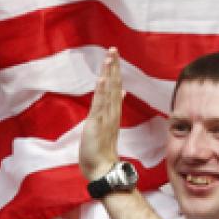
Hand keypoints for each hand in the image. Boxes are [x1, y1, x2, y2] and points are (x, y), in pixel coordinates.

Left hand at [78, 47, 123, 181]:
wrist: (102, 169)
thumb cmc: (101, 150)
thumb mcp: (107, 126)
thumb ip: (114, 108)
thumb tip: (122, 92)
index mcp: (113, 112)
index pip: (115, 88)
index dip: (115, 71)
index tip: (114, 56)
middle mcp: (111, 112)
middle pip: (114, 85)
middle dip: (113, 66)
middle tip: (113, 49)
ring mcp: (104, 117)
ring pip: (109, 91)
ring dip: (109, 73)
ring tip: (110, 57)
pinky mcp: (96, 123)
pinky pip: (100, 105)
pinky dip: (102, 91)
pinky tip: (103, 79)